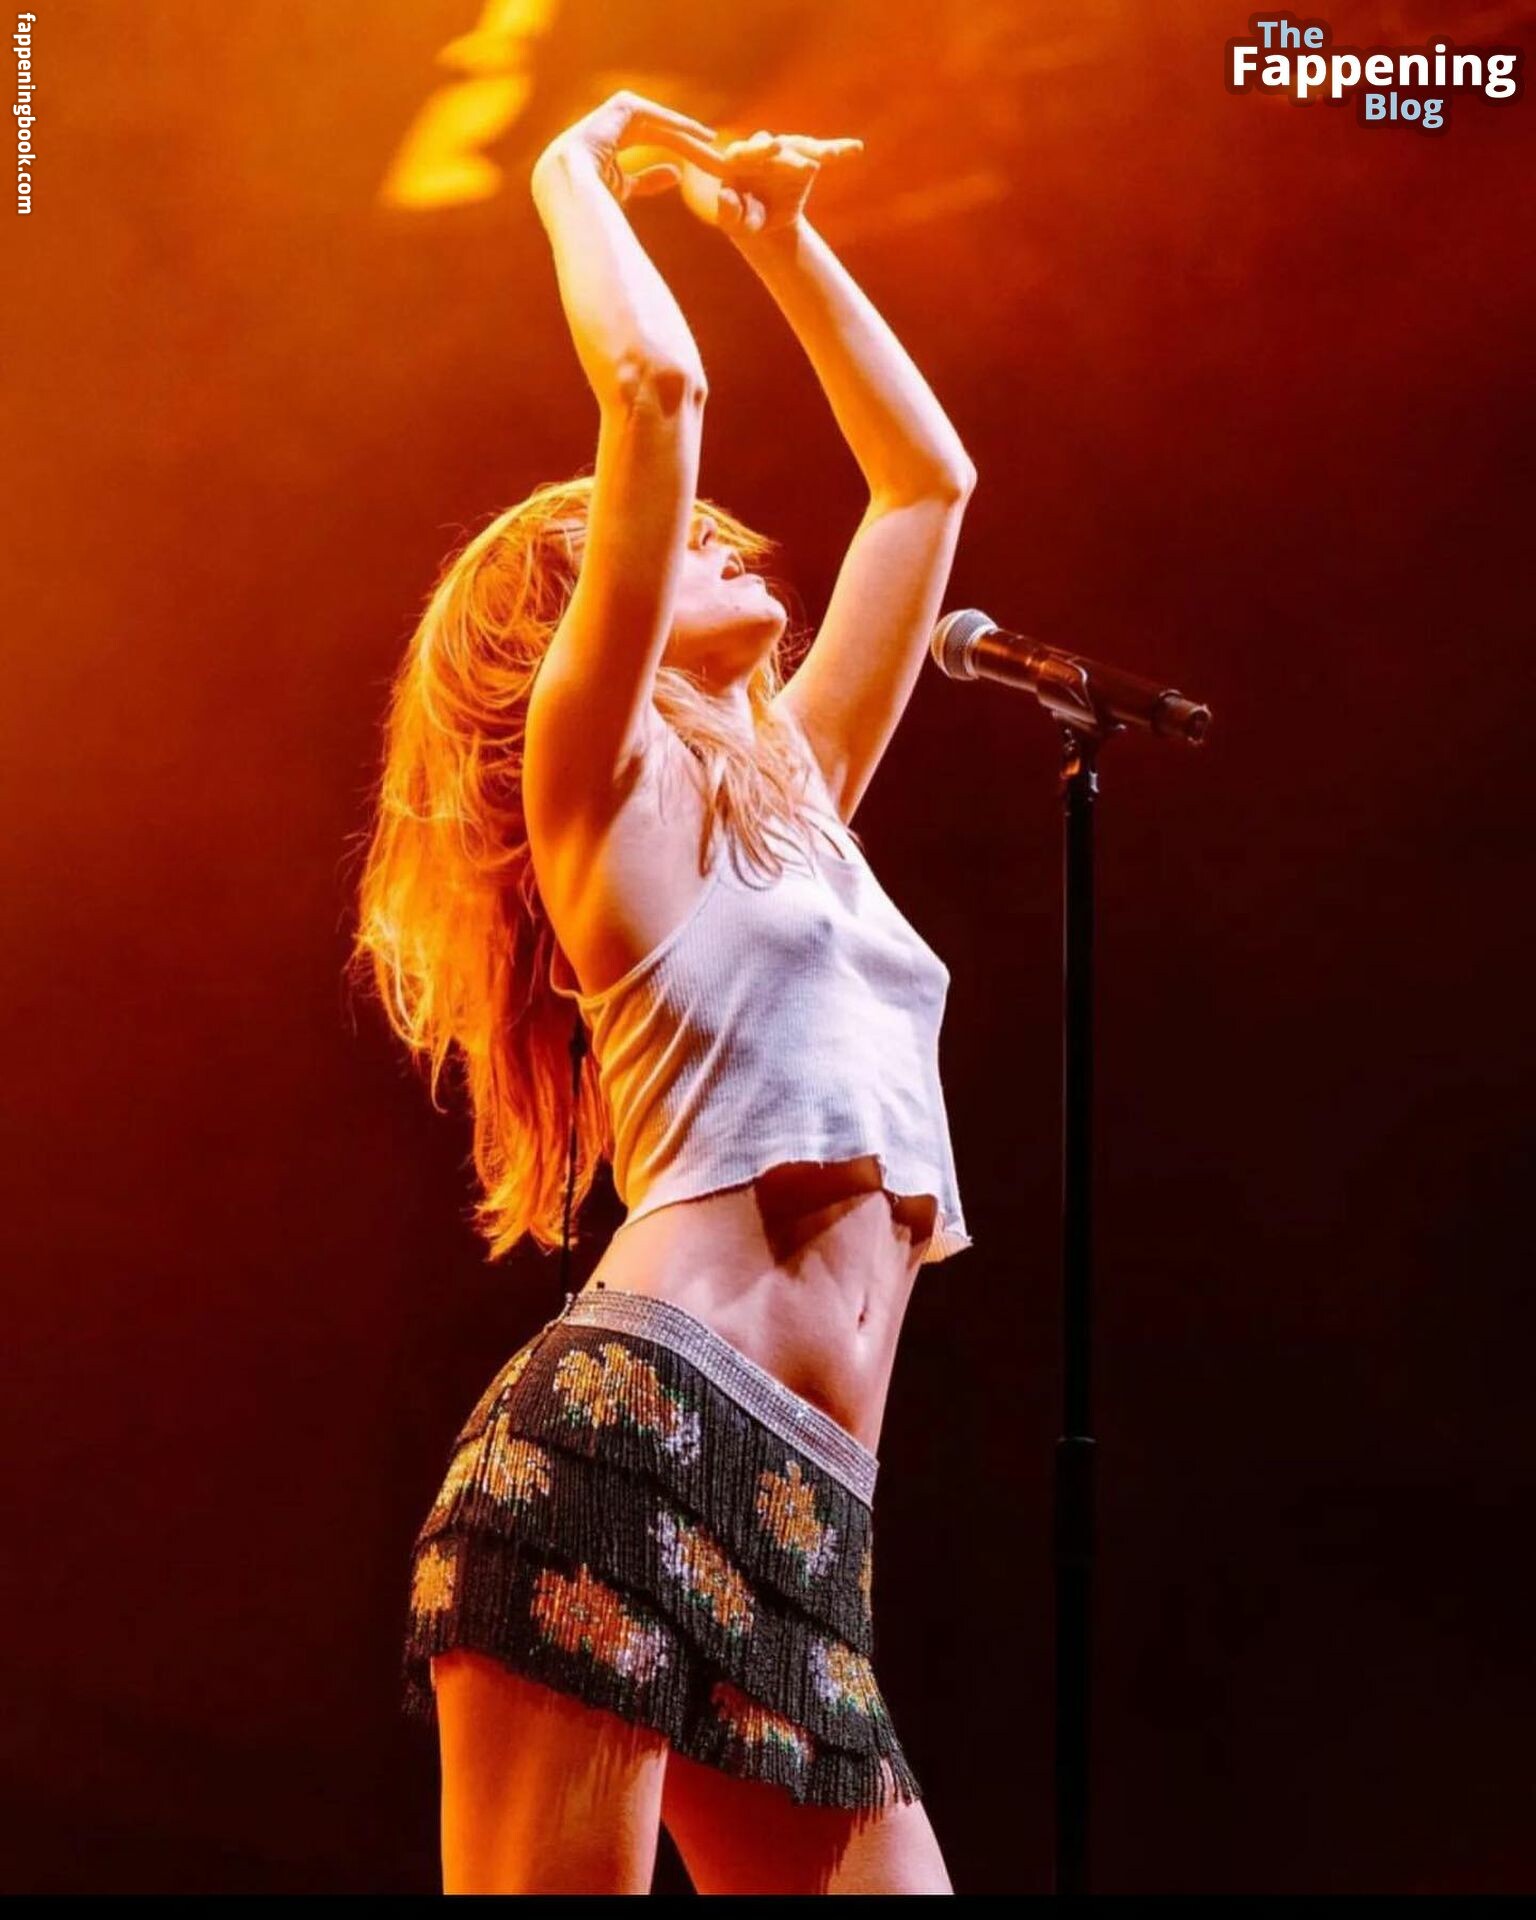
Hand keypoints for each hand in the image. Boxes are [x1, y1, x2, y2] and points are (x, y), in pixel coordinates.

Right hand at [532, 90, 721, 207]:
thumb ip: (648, 180)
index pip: (645, 141)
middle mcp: (609, 123)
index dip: (673, 149)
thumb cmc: (587, 198)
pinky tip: (696, 133)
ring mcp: (613, 112)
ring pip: (658, 121)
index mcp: (604, 143)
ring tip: (709, 138)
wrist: (568, 185)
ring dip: (684, 130)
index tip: (697, 159)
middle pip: (656, 130)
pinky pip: (655, 116)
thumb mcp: (624, 189)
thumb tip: (677, 174)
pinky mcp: (622, 106)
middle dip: (684, 139)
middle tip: (711, 145)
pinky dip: (676, 124)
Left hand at [674, 129, 863, 236]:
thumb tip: (727, 197)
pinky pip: (822, 154)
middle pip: (777, 148)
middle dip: (792, 156)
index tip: (775, 148)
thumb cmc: (743, 220)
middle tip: (809, 164)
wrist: (765, 223)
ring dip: (817, 151)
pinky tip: (856, 148)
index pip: (747, 151)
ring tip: (832, 155)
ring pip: (801, 148)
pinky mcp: (804, 159)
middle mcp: (762, 150)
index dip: (760, 149)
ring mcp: (785, 152)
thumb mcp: (734, 223)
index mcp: (738, 160)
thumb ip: (729, 212)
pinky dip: (838, 151)